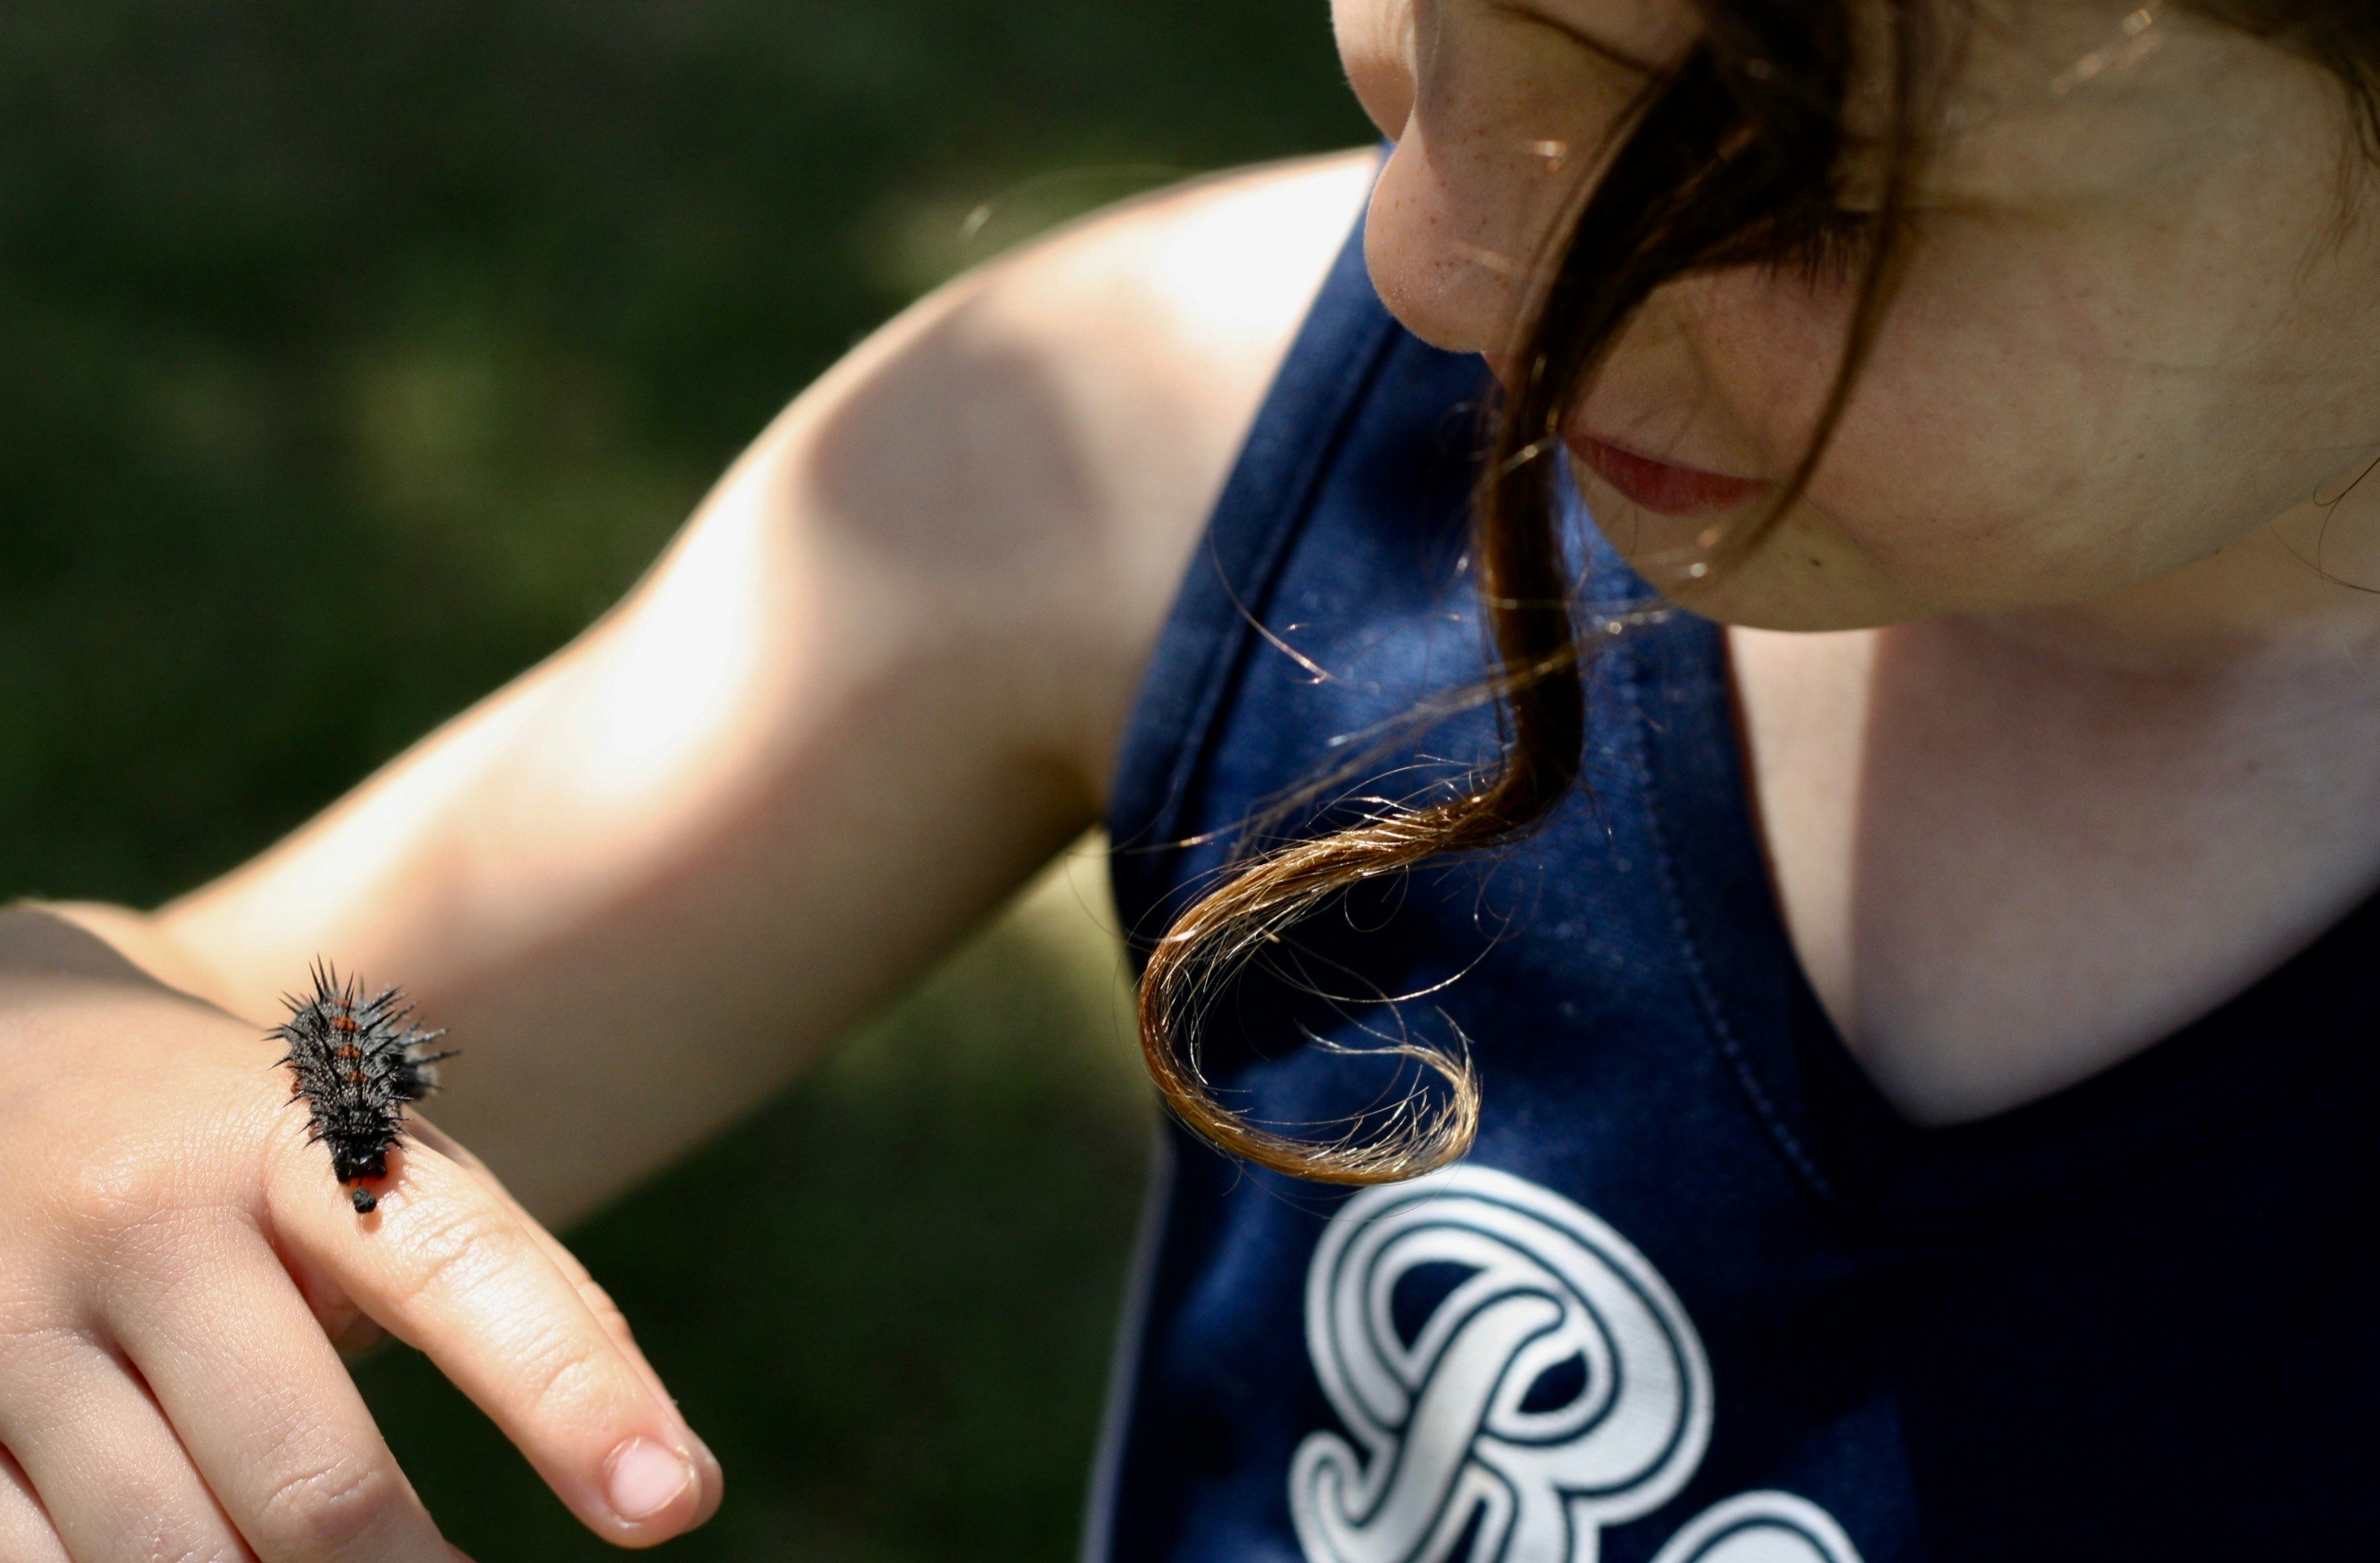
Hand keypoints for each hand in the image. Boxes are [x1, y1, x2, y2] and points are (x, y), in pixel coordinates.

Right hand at [0, 910, 720, 1559]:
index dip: (571, 1398)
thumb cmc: (248, 1145)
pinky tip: (195, 1561)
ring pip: (166, 1561)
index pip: (456, 1270)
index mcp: (291, 1137)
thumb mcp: (386, 1168)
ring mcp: (6, 1316)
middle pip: (312, 1483)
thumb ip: (522, 1304)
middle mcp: (142, 1217)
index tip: (669, 1503)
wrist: (0, 1044)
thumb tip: (672, 1487)